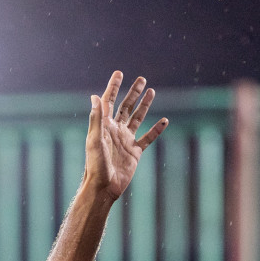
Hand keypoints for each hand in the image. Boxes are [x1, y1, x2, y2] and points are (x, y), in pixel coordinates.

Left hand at [83, 71, 167, 202]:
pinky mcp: (135, 152)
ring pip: (137, 118)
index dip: (113, 87)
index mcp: (104, 126)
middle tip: (141, 79)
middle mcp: (115, 130)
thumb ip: (96, 118)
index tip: (119, 73)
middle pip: (126, 107)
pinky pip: (148, 138)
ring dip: (144, 106)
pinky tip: (165, 120)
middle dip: (133, 93)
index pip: (109, 101)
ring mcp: (126, 140)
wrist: (104, 186)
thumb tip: (95, 96)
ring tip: (151, 91)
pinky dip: (156, 129)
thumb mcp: (94, 139)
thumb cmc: (95, 164)